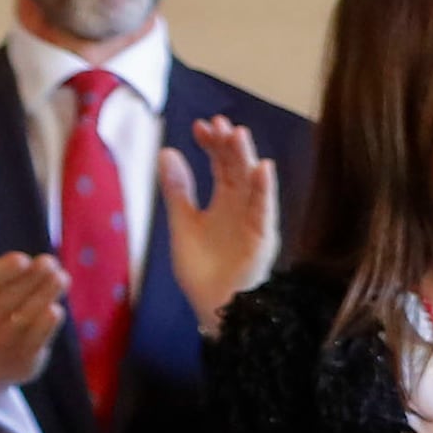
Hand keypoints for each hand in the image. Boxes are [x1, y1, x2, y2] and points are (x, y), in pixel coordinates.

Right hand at [0, 194, 69, 397]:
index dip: (5, 272)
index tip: (22, 259)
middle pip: (11, 297)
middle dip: (33, 280)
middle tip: (50, 263)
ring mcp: (5, 339)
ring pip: (26, 316)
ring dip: (45, 296)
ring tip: (61, 277)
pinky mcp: (25, 355)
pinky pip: (37, 339)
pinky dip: (46, 326)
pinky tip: (56, 309)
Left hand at [161, 118, 280, 330]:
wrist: (214, 310)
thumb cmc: (202, 271)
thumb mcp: (182, 225)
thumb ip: (177, 191)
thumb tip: (167, 151)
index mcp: (223, 202)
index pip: (220, 164)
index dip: (212, 145)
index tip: (200, 126)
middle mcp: (241, 208)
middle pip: (237, 169)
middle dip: (229, 145)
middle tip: (218, 123)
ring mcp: (254, 222)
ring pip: (252, 184)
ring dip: (247, 159)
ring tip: (238, 134)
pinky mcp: (262, 240)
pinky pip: (265, 212)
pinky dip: (265, 190)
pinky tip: (262, 168)